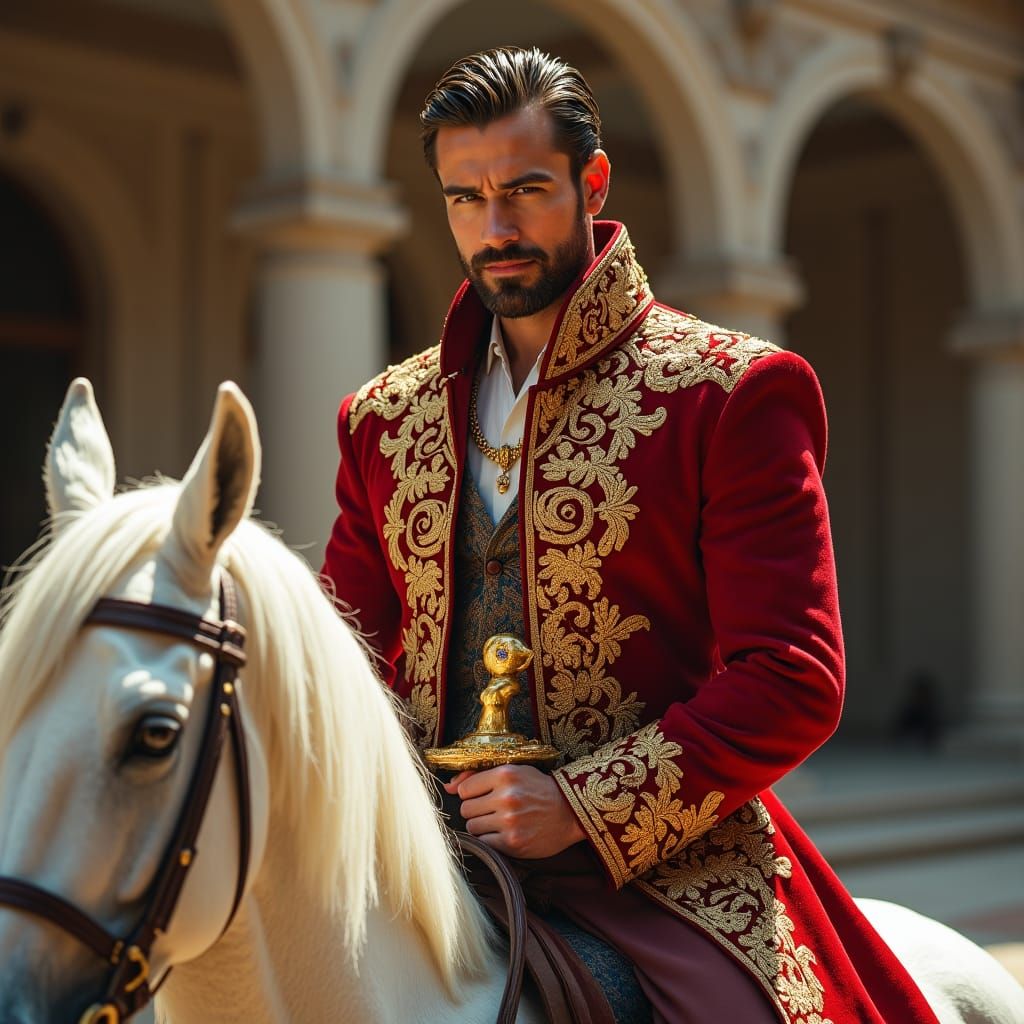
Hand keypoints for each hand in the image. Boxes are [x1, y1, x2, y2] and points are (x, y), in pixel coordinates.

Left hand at [444, 764, 584, 858]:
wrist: (571, 812)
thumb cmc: (540, 789)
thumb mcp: (515, 771)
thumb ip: (479, 776)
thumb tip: (448, 786)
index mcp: (505, 775)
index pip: (464, 789)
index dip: (471, 794)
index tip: (483, 796)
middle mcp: (506, 797)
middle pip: (466, 809)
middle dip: (475, 811)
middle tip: (492, 810)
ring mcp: (509, 821)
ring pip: (472, 827)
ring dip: (481, 826)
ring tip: (499, 822)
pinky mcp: (513, 843)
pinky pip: (484, 843)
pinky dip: (490, 840)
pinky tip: (504, 834)